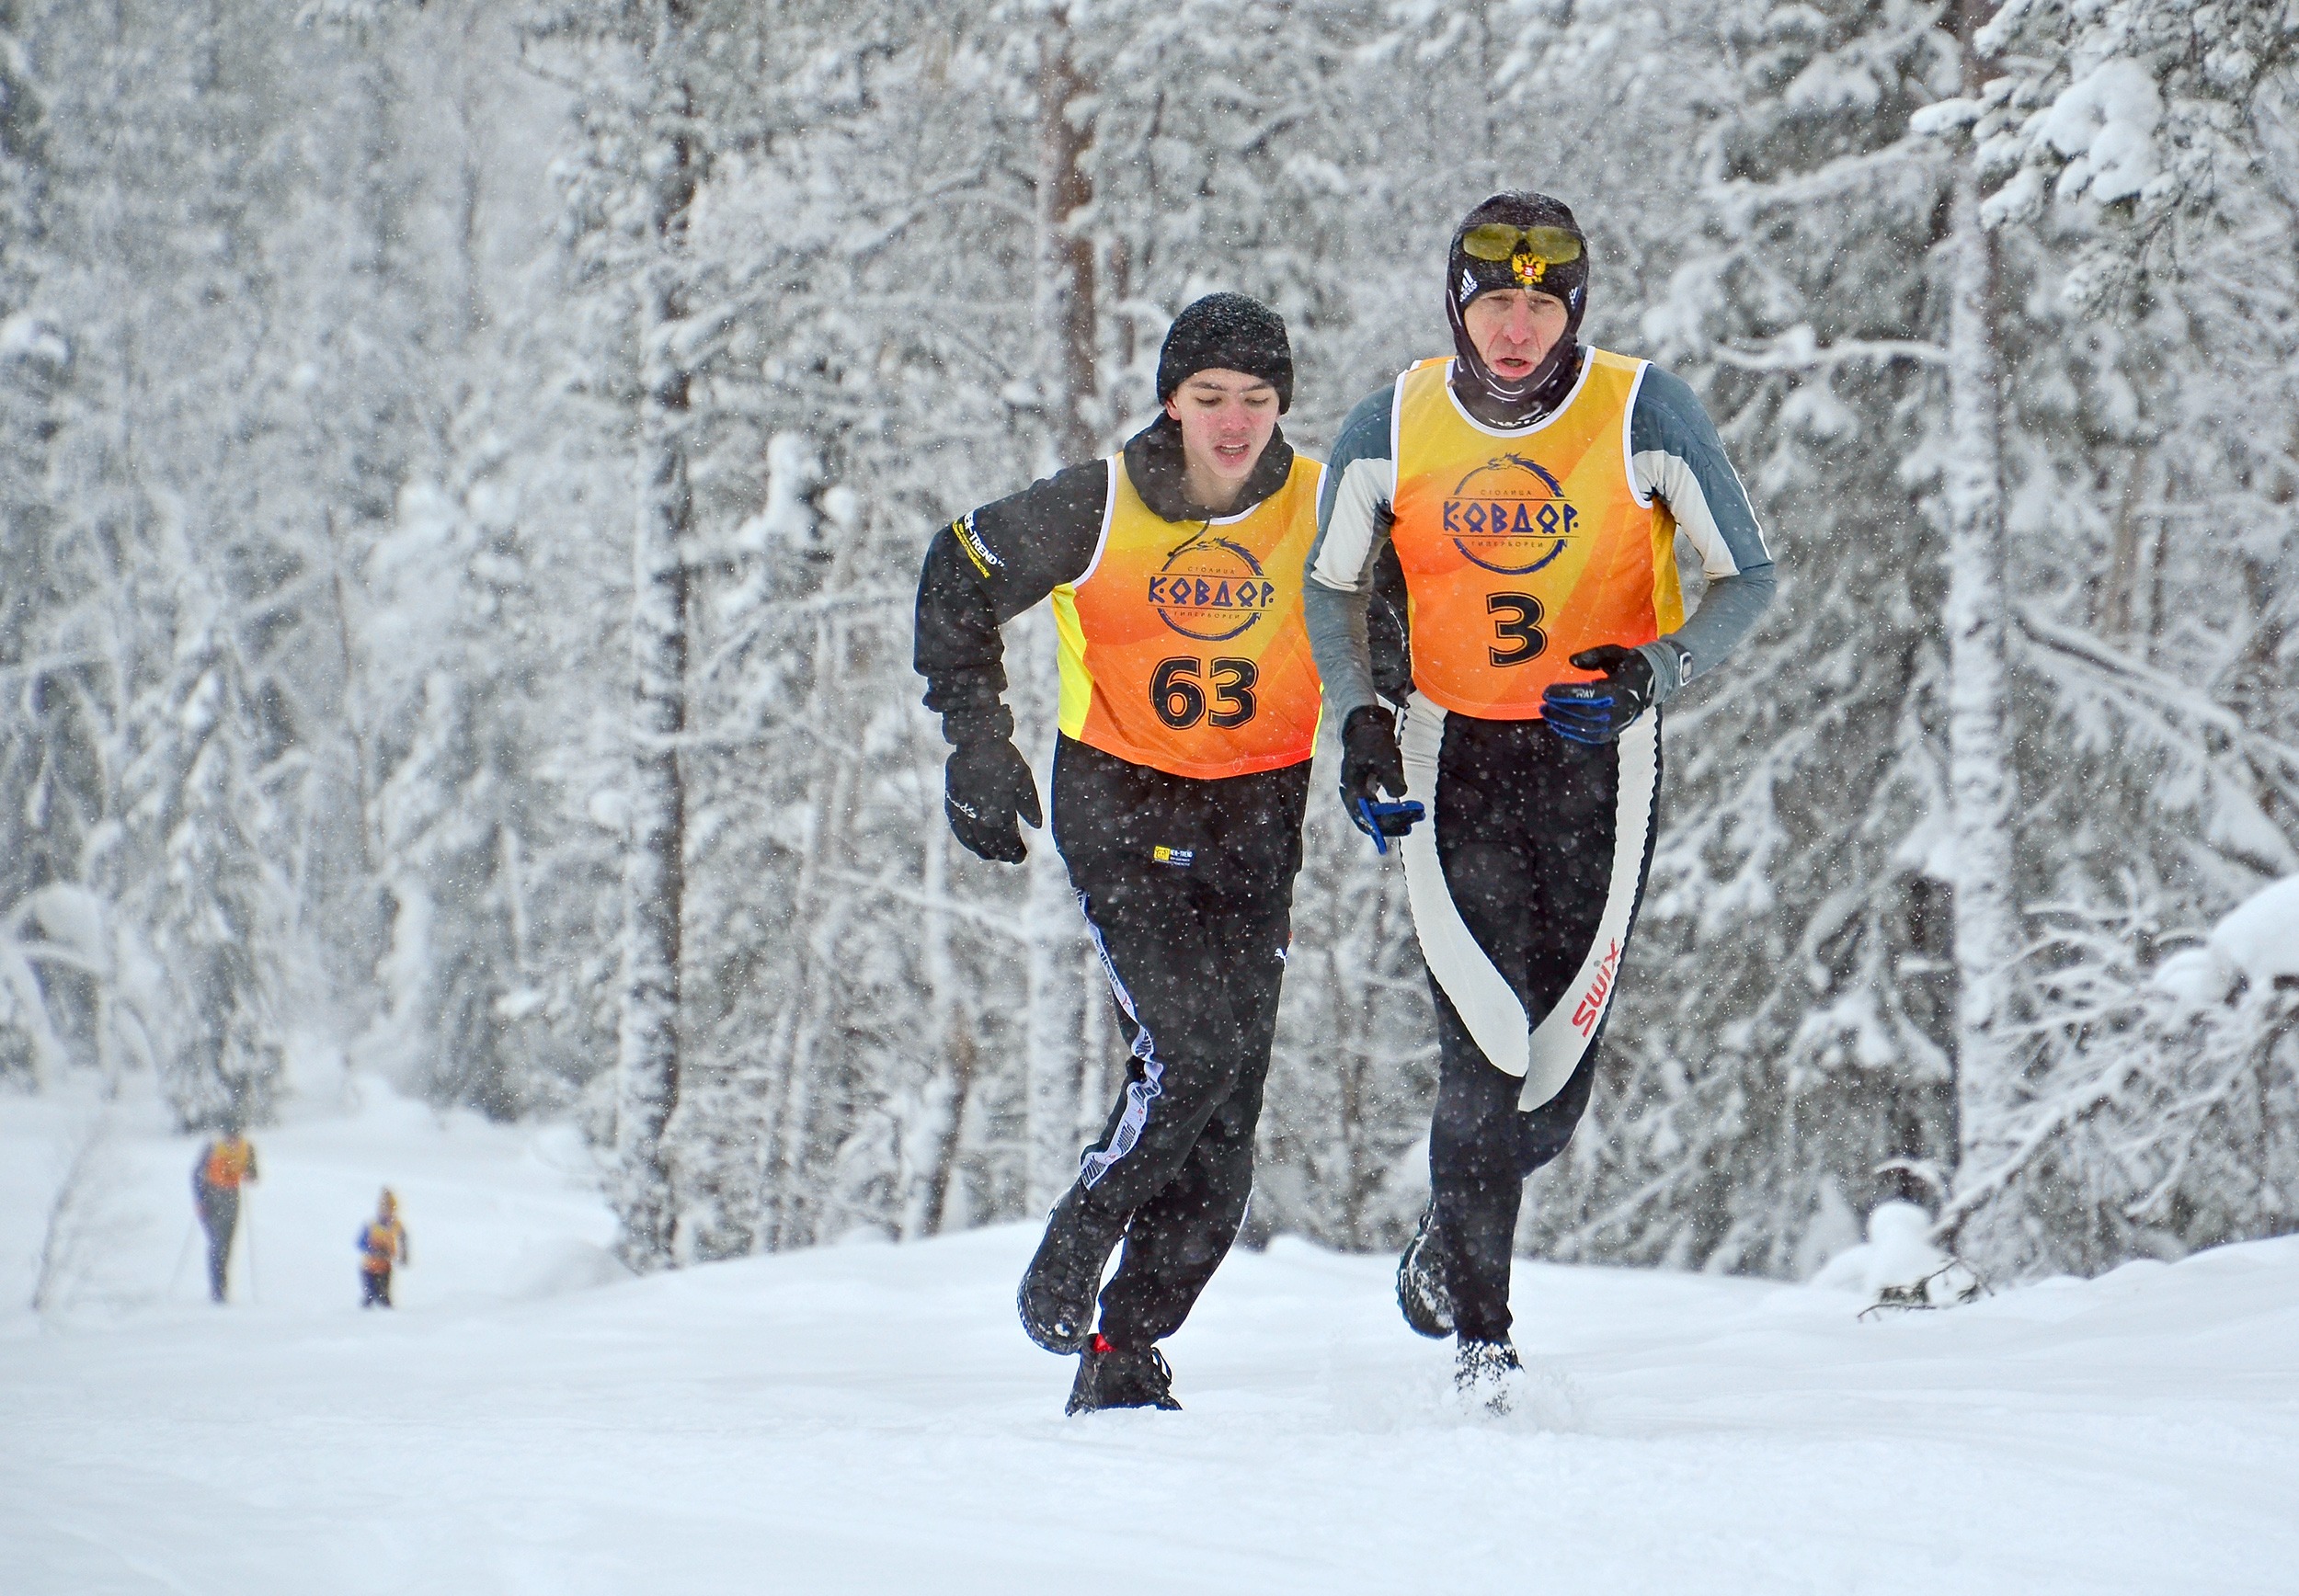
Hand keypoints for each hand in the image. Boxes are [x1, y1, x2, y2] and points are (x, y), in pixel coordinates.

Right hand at [943, 738, 1040, 862]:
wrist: (976, 742)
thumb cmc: (1005, 759)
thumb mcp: (1024, 779)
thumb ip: (1030, 805)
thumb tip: (1037, 826)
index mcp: (1001, 813)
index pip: (1010, 842)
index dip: (1016, 852)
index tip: (1022, 856)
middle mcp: (981, 818)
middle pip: (993, 846)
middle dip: (1003, 854)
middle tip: (1011, 859)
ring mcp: (965, 813)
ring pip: (975, 842)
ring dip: (986, 852)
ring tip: (994, 857)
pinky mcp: (952, 805)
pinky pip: (959, 831)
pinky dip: (968, 843)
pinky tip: (975, 847)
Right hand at [1340, 704, 1421, 846]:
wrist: (1365, 725)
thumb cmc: (1373, 739)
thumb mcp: (1385, 755)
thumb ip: (1391, 776)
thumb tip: (1399, 795)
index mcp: (1351, 786)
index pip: (1367, 813)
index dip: (1386, 821)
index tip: (1406, 822)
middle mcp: (1351, 793)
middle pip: (1368, 819)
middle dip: (1390, 824)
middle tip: (1412, 825)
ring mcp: (1357, 793)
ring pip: (1371, 816)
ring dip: (1390, 821)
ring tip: (1411, 822)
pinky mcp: (1365, 790)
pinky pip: (1375, 809)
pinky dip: (1388, 814)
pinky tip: (1402, 814)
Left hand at [1540, 645, 1654, 746]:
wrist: (1653, 681)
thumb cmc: (1629, 664)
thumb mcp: (1614, 653)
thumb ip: (1594, 655)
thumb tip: (1572, 660)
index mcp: (1621, 689)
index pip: (1588, 695)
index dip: (1566, 694)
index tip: (1547, 691)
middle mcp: (1620, 710)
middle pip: (1584, 714)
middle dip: (1560, 709)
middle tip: (1543, 703)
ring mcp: (1618, 723)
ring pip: (1585, 727)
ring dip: (1562, 722)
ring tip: (1546, 713)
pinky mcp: (1615, 731)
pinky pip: (1591, 736)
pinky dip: (1573, 732)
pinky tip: (1558, 725)